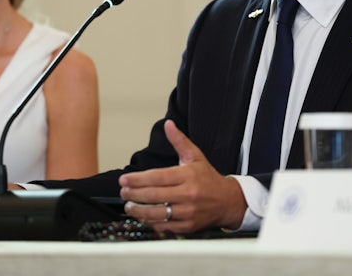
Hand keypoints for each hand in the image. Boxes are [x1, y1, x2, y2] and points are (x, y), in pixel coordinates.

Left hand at [118, 120, 246, 232]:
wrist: (228, 201)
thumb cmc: (208, 179)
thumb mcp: (195, 156)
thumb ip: (179, 140)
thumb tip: (169, 125)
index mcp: (187, 176)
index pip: (157, 177)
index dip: (137, 179)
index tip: (124, 179)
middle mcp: (188, 194)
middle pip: (153, 196)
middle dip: (133, 194)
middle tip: (124, 192)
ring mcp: (188, 212)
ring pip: (156, 213)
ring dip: (138, 210)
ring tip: (129, 205)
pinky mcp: (188, 226)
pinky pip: (164, 226)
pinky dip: (150, 222)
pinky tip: (143, 216)